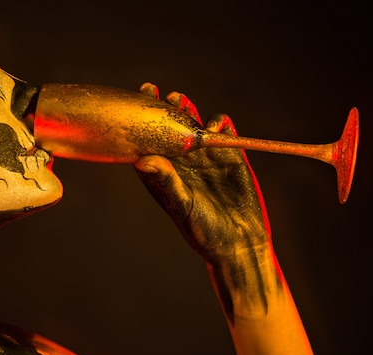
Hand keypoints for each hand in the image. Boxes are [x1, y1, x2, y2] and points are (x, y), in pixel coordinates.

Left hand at [134, 83, 276, 319]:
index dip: (139, 121)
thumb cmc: (203, 230)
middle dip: (161, 108)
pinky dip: (220, 123)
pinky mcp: (231, 157)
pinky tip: (216, 124)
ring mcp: (207, 158)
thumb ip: (166, 183)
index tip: (133, 102)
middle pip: (169, 127)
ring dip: (187, 110)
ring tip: (179, 100)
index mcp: (164, 174)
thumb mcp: (182, 207)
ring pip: (195, 125)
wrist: (239, 244)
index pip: (147, 141)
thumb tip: (142, 160)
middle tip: (154, 92)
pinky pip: (225, 132)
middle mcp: (183, 162)